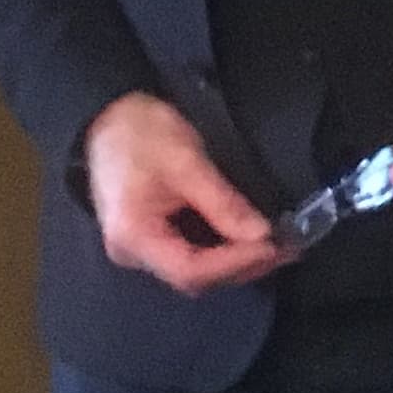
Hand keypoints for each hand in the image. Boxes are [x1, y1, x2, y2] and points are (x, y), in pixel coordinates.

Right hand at [84, 91, 282, 293]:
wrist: (106, 114)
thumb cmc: (141, 133)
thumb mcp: (186, 162)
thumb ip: (223, 203)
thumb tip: (261, 234)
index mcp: (134, 236)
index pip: (190, 269)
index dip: (235, 263)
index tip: (273, 247)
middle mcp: (132, 253)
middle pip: (192, 277)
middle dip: (241, 266)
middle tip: (285, 249)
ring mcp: (138, 249)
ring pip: (193, 271)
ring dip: (235, 262)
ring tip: (276, 247)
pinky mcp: (149, 238)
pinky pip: (188, 254)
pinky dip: (220, 251)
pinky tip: (248, 240)